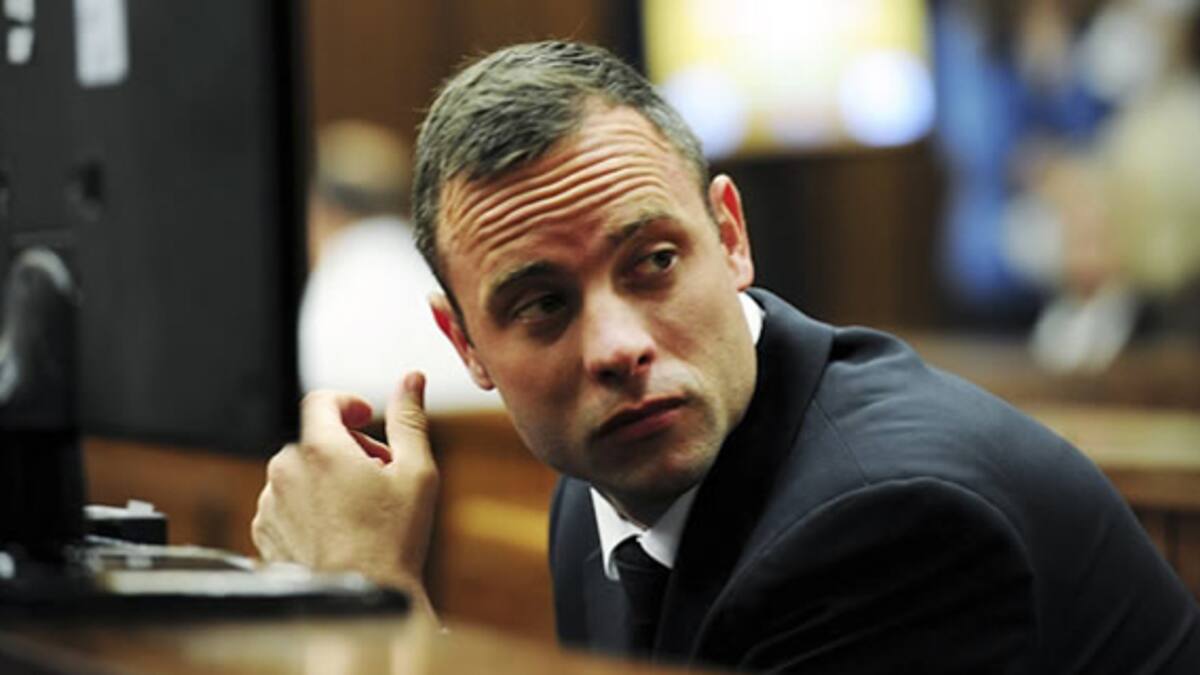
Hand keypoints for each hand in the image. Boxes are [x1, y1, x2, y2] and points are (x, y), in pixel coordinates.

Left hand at [251, 372, 438, 613]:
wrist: (361, 600)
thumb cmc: (391, 541)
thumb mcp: (416, 472)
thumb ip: (410, 418)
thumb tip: (411, 380)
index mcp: (319, 448)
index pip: (322, 400)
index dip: (349, 403)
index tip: (368, 418)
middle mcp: (285, 470)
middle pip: (315, 438)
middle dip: (349, 448)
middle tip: (382, 475)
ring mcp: (270, 503)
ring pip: (301, 471)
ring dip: (329, 478)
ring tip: (363, 509)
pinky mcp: (264, 532)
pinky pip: (287, 502)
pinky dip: (311, 506)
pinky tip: (341, 530)